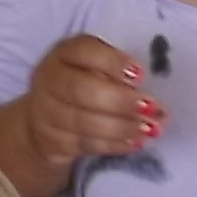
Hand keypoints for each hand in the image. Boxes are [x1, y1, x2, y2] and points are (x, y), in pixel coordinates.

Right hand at [5, 33, 164, 177]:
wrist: (45, 119)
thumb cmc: (83, 84)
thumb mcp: (94, 66)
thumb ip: (113, 68)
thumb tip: (143, 82)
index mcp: (64, 54)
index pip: (84, 51)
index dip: (112, 62)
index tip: (140, 75)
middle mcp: (50, 81)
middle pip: (80, 90)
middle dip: (119, 101)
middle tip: (150, 108)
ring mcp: (47, 113)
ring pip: (83, 122)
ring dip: (121, 127)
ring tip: (149, 128)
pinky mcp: (53, 142)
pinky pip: (85, 144)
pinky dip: (113, 145)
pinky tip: (135, 142)